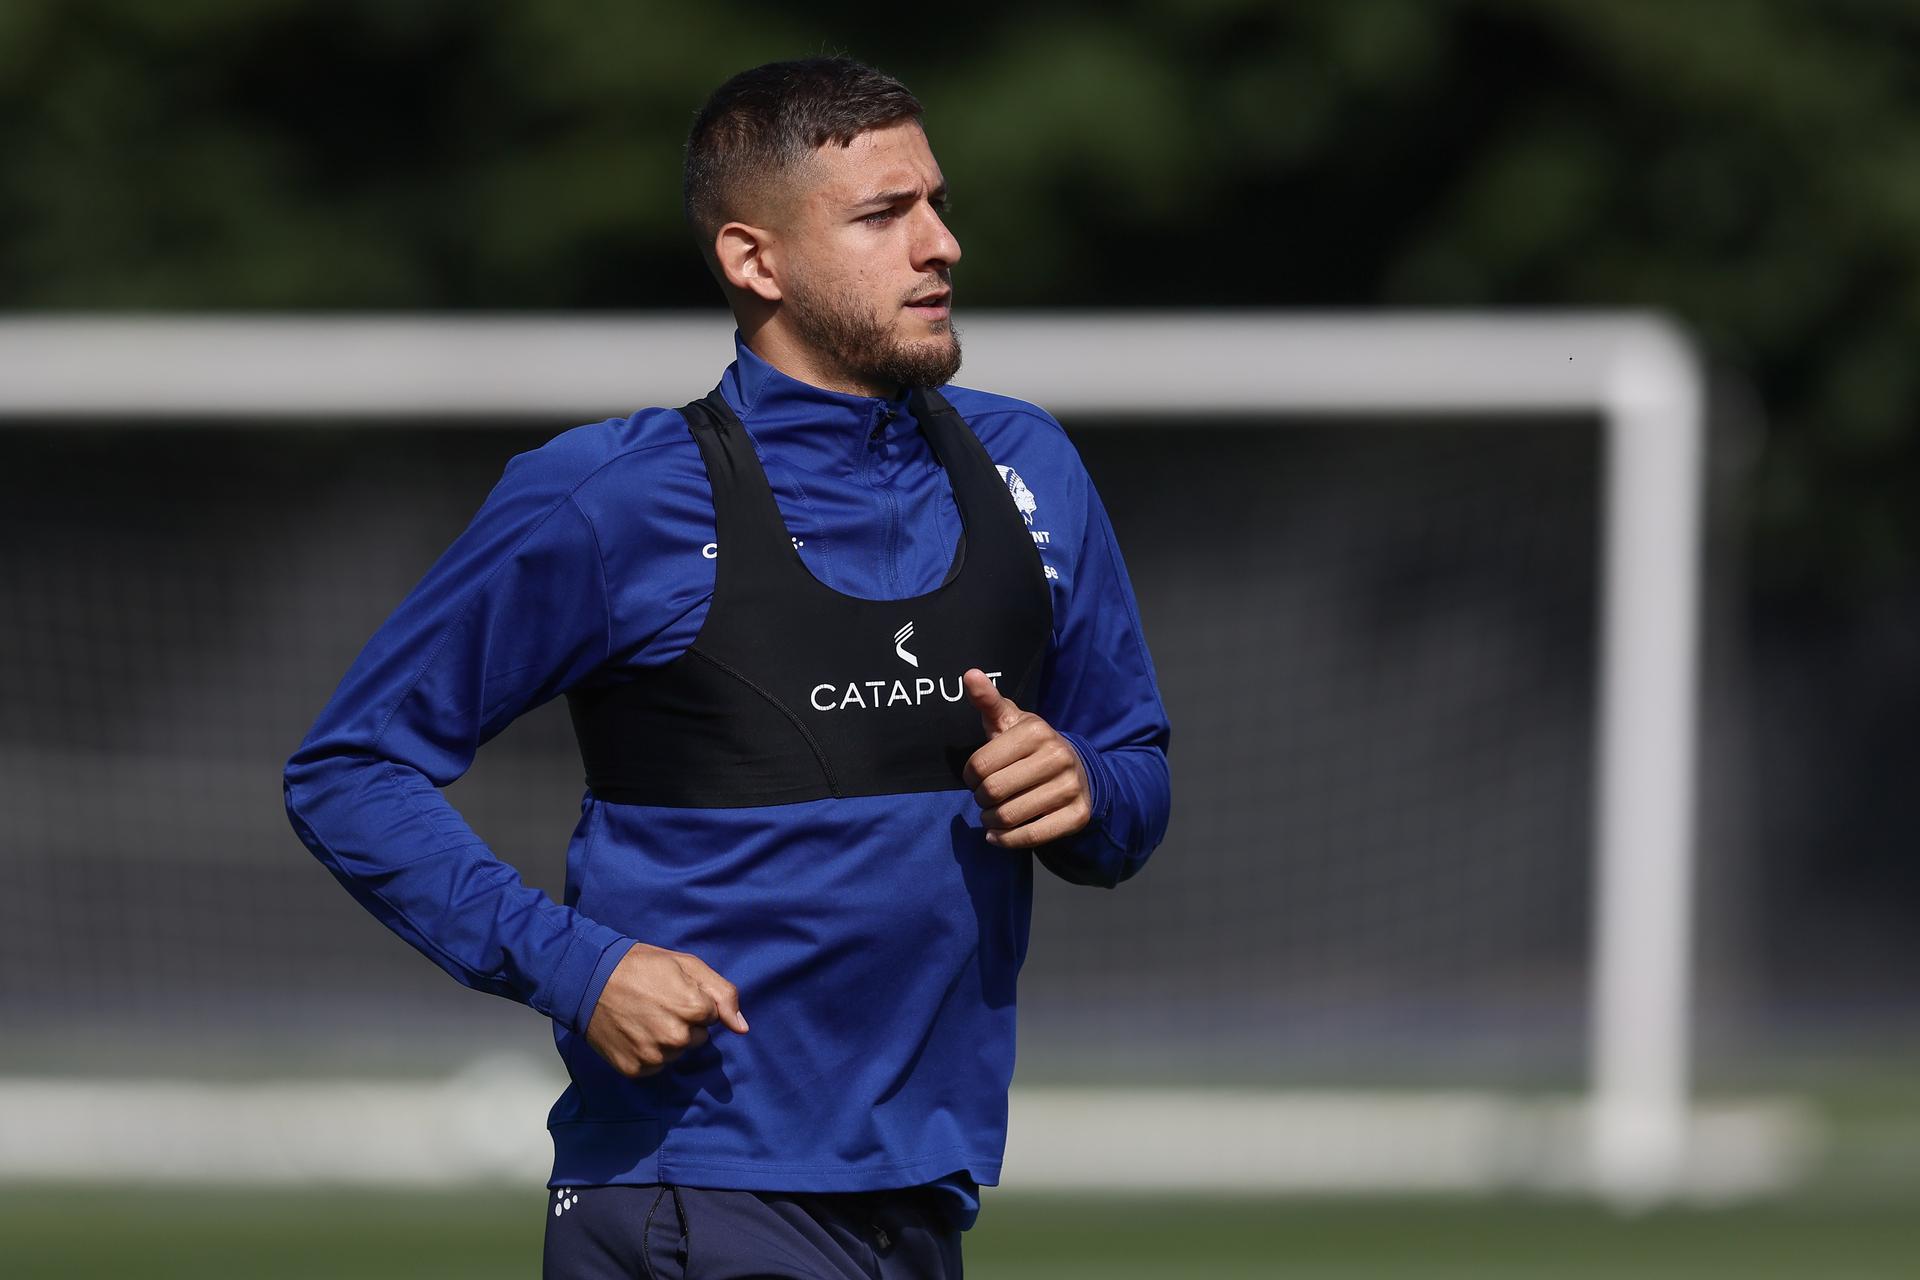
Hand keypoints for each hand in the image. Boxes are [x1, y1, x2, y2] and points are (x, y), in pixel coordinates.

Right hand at [584, 942, 748, 1077]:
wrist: (588, 979)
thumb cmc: (640, 966)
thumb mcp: (687, 965)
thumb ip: (723, 994)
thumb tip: (743, 1028)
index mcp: (692, 1008)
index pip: (711, 1017)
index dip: (694, 1002)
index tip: (673, 992)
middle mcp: (675, 1037)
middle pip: (696, 1039)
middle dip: (684, 1023)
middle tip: (657, 1004)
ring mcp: (654, 1055)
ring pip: (676, 1053)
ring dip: (666, 1040)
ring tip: (644, 1017)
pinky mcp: (635, 1069)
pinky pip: (656, 1066)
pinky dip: (648, 1053)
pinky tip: (634, 1033)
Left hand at [961, 667, 1092, 847]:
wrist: (1080, 772)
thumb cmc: (1032, 747)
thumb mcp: (1011, 722)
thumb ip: (989, 701)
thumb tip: (969, 674)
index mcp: (1036, 731)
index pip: (980, 765)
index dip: (969, 776)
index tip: (975, 777)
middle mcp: (1057, 756)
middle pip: (993, 791)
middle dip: (980, 799)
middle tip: (984, 798)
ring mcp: (1070, 787)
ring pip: (1009, 816)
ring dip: (990, 821)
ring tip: (991, 815)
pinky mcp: (1077, 816)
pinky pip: (1031, 837)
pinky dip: (1006, 840)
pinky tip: (998, 835)